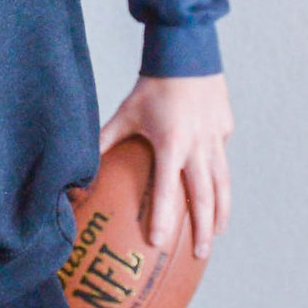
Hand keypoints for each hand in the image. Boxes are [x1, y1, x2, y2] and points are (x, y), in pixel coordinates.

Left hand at [97, 71, 232, 257]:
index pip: (166, 190)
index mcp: (170, 143)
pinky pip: (223, 161)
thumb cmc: (151, 86)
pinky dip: (222, 182)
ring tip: (216, 235)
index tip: (158, 243)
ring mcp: (215, 139)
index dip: (162, 218)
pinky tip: (219, 197)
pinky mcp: (225, 130)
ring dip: (220, 213)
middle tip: (200, 254)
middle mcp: (197, 146)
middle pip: (203, 197)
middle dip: (202, 230)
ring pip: (222, 184)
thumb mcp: (125, 113)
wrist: (187, 53)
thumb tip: (82, 169)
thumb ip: (105, 141)